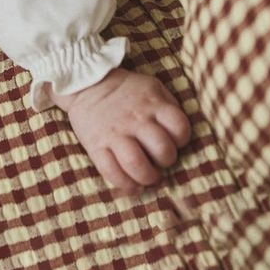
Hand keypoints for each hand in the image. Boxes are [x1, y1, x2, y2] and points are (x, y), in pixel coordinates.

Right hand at [51, 68, 190, 194]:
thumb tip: (180, 133)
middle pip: (162, 149)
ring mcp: (115, 134)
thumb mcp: (152, 87)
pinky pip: (112, 173)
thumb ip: (168, 106)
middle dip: (166, 161)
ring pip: (137, 165)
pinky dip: (126, 186)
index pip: (179, 127)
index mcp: (152, 104)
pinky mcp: (96, 146)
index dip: (182, 139)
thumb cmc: (126, 90)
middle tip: (160, 160)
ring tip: (148, 176)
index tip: (174, 141)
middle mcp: (135, 119)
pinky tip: (133, 185)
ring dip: (148, 177)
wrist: (87, 84)